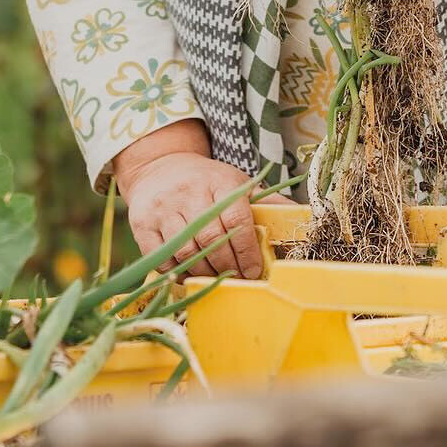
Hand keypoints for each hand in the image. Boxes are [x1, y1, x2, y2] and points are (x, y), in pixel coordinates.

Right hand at [111, 119, 284, 279]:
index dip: (247, 249)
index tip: (254, 270)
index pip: (237, 219)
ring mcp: (164, 208)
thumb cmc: (206, 181)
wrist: (159, 167)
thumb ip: (267, 203)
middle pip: (212, 239)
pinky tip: (190, 276)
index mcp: (220, 181)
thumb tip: (304, 217)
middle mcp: (190, 192)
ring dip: (205, 272)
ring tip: (216, 280)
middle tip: (238, 280)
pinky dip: (177, 273)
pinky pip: (161, 257)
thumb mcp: (237, 183)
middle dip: (228, 266)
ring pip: (187, 251)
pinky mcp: (142, 223)